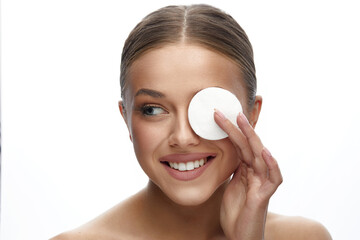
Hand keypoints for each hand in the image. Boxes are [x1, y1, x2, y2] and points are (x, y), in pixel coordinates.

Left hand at [214, 110, 282, 239]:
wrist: (240, 236)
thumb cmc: (236, 212)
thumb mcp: (230, 185)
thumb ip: (232, 170)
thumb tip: (224, 154)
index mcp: (246, 169)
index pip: (240, 145)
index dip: (232, 130)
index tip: (220, 115)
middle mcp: (256, 173)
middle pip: (249, 145)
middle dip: (239, 127)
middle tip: (227, 111)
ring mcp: (262, 183)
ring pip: (260, 155)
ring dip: (251, 137)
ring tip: (242, 120)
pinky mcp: (264, 196)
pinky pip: (273, 178)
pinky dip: (271, 164)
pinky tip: (264, 152)